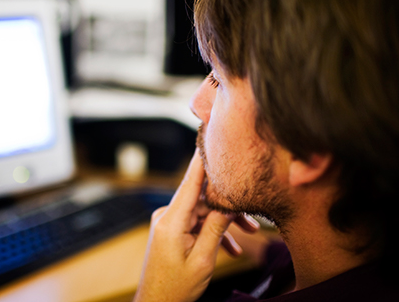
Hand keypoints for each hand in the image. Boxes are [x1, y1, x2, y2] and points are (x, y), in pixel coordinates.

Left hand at [133, 149, 259, 301]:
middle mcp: (167, 216)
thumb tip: (228, 202)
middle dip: (229, 205)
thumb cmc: (175, 288)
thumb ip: (216, 229)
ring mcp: (168, 223)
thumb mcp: (202, 259)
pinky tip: (233, 248)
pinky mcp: (171, 231)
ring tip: (252, 234)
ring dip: (225, 222)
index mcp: (171, 220)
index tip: (208, 134)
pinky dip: (214, 233)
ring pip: (203, 212)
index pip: (190, 182)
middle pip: (203, 198)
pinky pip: (196, 224)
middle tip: (254, 216)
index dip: (201, 158)